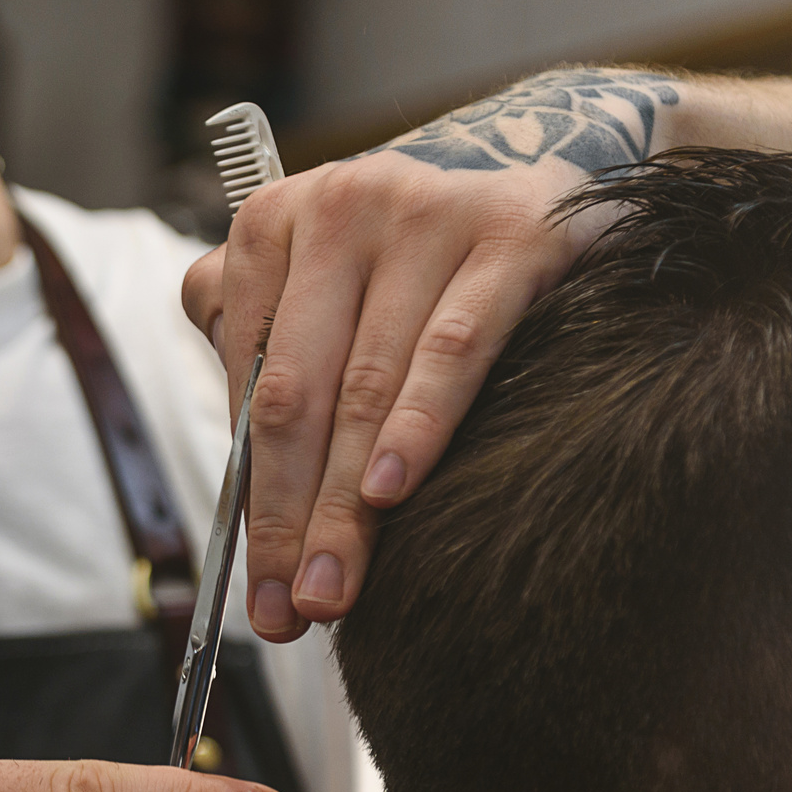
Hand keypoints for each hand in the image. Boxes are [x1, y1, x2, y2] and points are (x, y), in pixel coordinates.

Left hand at [183, 69, 684, 640]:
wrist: (549, 180)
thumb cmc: (414, 265)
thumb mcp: (323, 290)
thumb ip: (265, 362)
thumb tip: (242, 497)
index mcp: (270, 226)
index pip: (251, 389)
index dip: (252, 500)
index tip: (259, 590)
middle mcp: (338, 205)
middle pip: (298, 395)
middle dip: (293, 517)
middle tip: (295, 611)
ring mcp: (424, 210)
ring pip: (368, 382)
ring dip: (347, 502)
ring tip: (336, 588)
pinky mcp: (511, 230)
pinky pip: (453, 346)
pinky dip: (418, 423)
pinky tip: (392, 490)